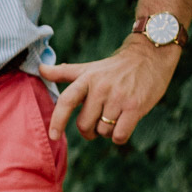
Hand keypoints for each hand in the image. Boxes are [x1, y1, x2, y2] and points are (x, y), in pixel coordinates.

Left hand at [38, 37, 178, 145]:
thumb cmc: (117, 67)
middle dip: (89, 130)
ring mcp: (118, 97)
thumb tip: (40, 68)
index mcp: (87, 79)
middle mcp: (101, 88)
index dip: (58, 120)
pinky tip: (125, 124)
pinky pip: (119, 135)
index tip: (53, 136)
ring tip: (116, 115)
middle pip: (84, 125)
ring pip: (103, 131)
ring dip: (108, 130)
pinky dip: (120, 136)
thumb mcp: (90, 68)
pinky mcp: (135, 107)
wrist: (151, 55)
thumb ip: (65, 72)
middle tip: (98, 121)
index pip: (67, 101)